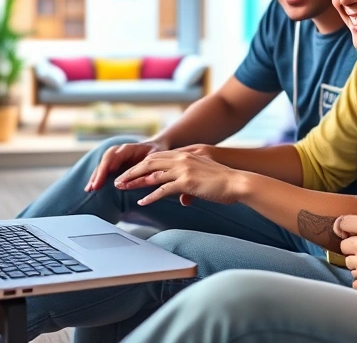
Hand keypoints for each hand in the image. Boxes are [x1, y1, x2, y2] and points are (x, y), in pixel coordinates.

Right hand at [86, 139, 168, 190]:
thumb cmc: (157, 153)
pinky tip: (92, 187)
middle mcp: (120, 150)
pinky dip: (98, 177)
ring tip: (89, 189)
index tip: (101, 180)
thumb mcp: (155, 160)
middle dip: (98, 174)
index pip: (113, 157)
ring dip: (95, 176)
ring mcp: (116, 155)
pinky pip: (104, 168)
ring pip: (102, 164)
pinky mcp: (115, 162)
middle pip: (105, 160)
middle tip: (93, 187)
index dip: (106, 168)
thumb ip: (145, 169)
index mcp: (128, 148)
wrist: (157, 146)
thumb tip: (135, 180)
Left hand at [113, 150, 246, 205]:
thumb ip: (190, 184)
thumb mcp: (203, 176)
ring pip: (152, 174)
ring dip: (135, 182)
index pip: (157, 157)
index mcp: (186, 155)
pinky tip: (142, 201)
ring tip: (123, 188)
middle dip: (132, 172)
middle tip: (119, 180)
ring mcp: (184, 170)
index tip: (130, 172)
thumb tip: (182, 199)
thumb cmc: (224, 181)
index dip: (141, 165)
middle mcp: (182, 159)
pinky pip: (163, 189)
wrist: (237, 182)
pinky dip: (150, 196)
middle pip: (150, 163)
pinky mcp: (187, 182)